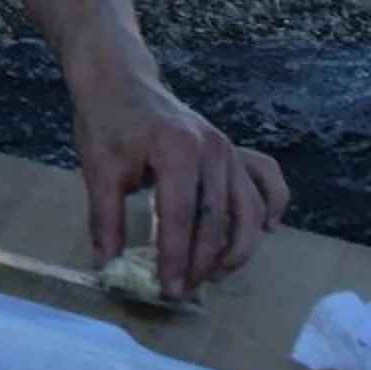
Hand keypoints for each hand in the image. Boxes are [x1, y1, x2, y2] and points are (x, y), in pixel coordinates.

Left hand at [71, 66, 288, 296]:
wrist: (120, 80)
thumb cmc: (107, 122)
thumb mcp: (99, 169)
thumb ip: (106, 218)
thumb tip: (107, 264)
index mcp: (177, 150)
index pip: (181, 218)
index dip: (176, 258)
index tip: (169, 289)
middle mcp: (213, 150)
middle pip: (218, 219)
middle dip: (203, 262)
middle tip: (185, 289)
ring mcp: (229, 149)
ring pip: (248, 210)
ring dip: (237, 248)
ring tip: (213, 274)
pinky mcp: (234, 151)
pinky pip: (266, 182)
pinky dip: (271, 207)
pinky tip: (265, 232)